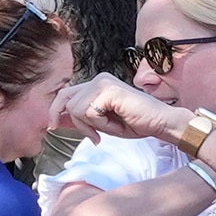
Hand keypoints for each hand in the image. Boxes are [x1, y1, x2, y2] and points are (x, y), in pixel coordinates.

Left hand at [59, 76, 184, 141]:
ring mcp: (103, 82)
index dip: (55, 111)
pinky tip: (117, 123)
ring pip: (76, 109)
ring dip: (92, 125)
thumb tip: (55, 121)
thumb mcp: (101, 123)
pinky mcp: (109, 90)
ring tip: (112, 126)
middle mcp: (98, 79)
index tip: (54, 127)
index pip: (65, 95)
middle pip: (66, 100)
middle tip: (94, 136)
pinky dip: (101, 124)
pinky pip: (90, 113)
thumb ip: (80, 119)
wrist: (161, 123)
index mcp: (96, 85)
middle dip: (76, 123)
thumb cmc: (136, 123)